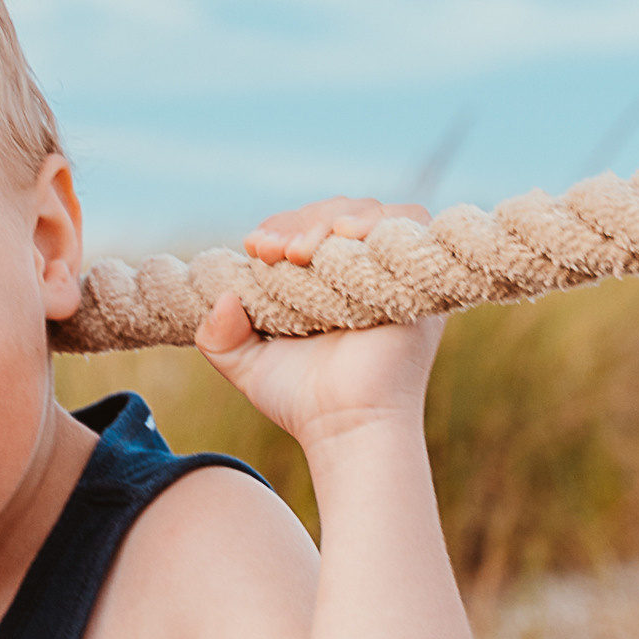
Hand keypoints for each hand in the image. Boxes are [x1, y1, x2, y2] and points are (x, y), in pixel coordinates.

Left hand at [196, 195, 439, 448]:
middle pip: (334, 212)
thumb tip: (223, 297)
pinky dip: (375, 221)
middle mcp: (361, 270)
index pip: (305, 226)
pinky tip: (343, 236)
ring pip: (366, 211)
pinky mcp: (419, 278)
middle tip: (271, 251)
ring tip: (299, 252)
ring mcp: (391, 271)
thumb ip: (219, 334)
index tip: (253, 248)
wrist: (346, 426)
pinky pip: (408, 222)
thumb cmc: (301, 400)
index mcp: (324, 280)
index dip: (279, 226)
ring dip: (328, 219)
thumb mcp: (246, 363)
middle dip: (298, 221)